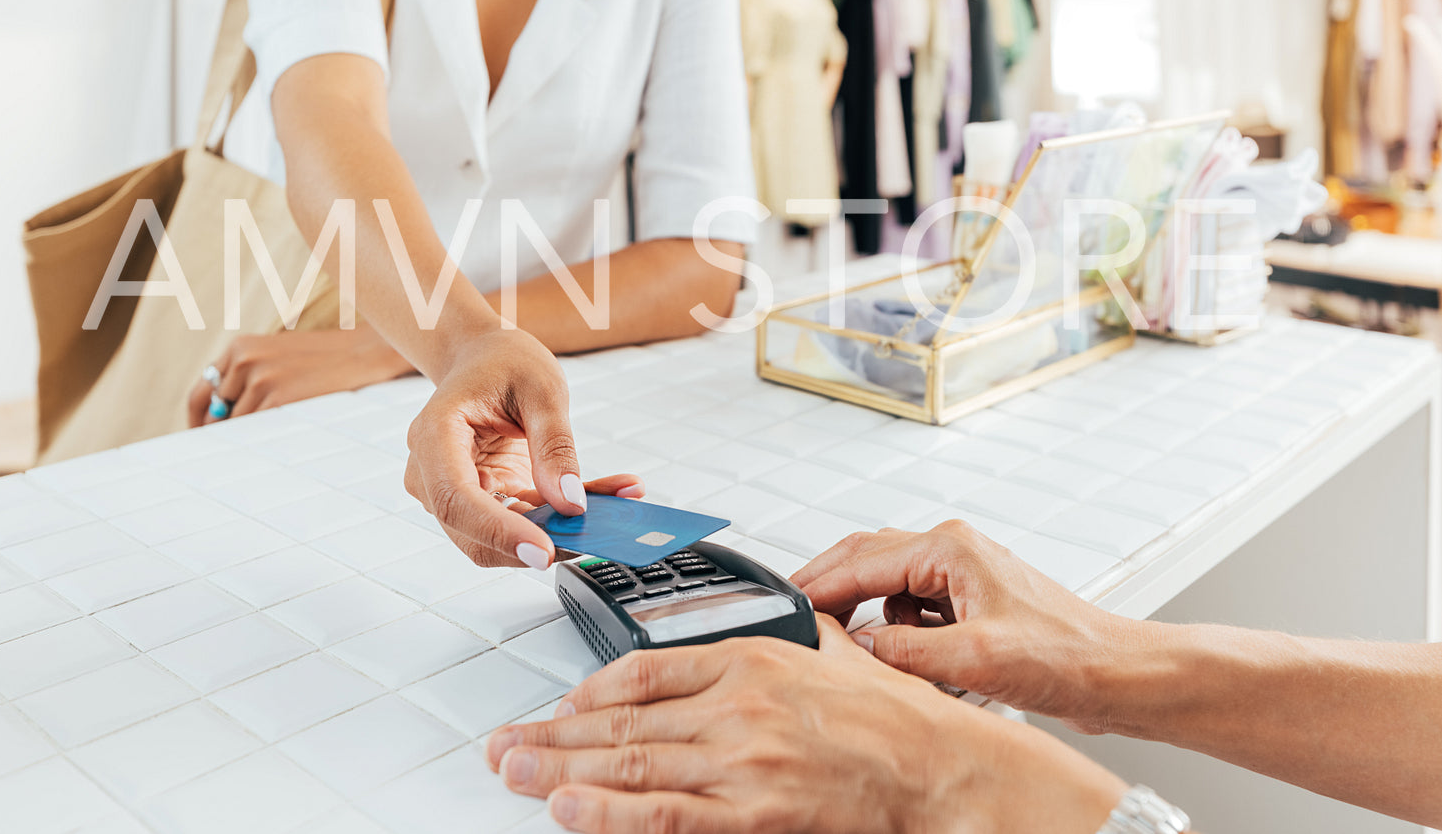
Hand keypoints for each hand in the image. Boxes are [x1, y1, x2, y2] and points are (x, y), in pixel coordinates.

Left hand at [188, 325, 413, 425]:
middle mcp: (243, 360)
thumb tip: (218, 423)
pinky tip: (285, 436)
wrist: (365, 353)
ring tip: (277, 435)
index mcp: (240, 347)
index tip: (204, 438)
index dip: (199, 419)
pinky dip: (264, 440)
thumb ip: (247, 381)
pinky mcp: (277, 397)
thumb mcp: (278, 359)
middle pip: (213, 412)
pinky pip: (256, 431)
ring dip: (250, 437)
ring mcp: (259, 378)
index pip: (201, 392)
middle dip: (221, 432)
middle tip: (229, 451)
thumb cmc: (324, 361)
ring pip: (236, 425)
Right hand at [404, 326, 643, 569]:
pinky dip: (560, 519)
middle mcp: (432, 472)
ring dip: (553, 532)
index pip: (457, 499)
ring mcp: (454, 491)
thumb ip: (555, 446)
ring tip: (610, 512)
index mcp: (435, 435)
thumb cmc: (503, 363)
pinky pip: (521, 522)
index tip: (544, 551)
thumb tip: (570, 502)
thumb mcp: (541, 389)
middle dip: (529, 544)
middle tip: (590, 541)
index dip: (499, 531)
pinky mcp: (484, 500)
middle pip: (472, 532)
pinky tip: (604, 498)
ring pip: (500, 537)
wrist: (485, 358)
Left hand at [485, 614, 1124, 833]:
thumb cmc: (894, 714)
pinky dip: (609, 812)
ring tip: (512, 771)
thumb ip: (788, 637)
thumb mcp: (832, 649)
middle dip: (551, 733)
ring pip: (630, 765)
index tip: (560, 704)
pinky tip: (568, 807)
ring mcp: (740, 761)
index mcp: (750, 658)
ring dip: (559, 770)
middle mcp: (735, 705)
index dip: (592, 691)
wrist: (940, 766)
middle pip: (621, 719)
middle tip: (501, 742)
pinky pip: (665, 814)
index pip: (646, 670)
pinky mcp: (753, 814)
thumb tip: (765, 628)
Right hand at [792, 522, 1142, 732]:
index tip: (788, 608)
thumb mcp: (975, 659)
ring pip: (891, 588)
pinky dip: (905, 638)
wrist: (1118, 675)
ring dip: (876, 622)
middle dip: (833, 591)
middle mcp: (954, 553)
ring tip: (877, 657)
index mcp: (951, 549)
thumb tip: (860, 647)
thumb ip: (906, 652)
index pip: (862, 559)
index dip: (819, 586)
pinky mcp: (971, 606)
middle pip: (868, 559)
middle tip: (800, 620)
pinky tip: (919, 667)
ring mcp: (963, 578)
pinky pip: (916, 614)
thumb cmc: (1069, 655)